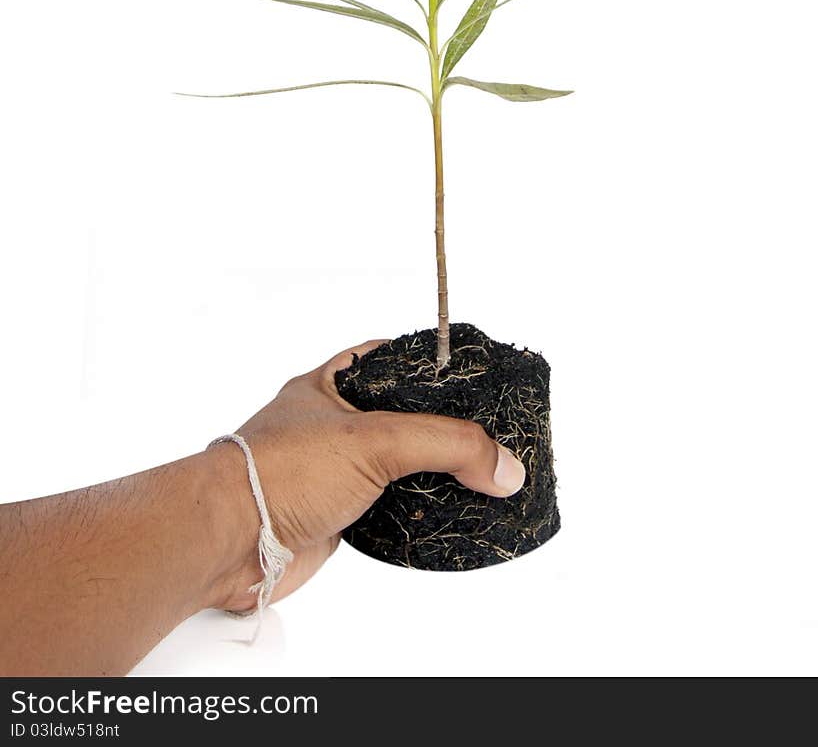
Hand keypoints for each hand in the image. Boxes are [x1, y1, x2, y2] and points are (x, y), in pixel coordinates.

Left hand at [214, 339, 525, 611]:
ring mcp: (334, 473)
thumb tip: (503, 465)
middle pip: (401, 418)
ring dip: (432, 474)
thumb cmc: (276, 472)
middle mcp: (333, 426)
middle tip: (489, 432)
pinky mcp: (337, 518)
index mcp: (332, 385)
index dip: (430, 364)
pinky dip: (418, 513)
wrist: (227, 542)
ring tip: (481, 474)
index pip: (390, 360)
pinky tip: (446, 513)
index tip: (472, 374)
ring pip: (397, 467)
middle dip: (441, 428)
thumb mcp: (372, 440)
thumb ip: (445, 445)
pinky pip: (390, 511)